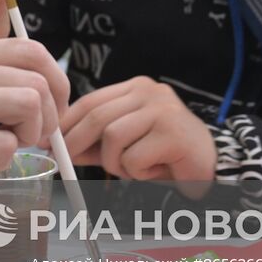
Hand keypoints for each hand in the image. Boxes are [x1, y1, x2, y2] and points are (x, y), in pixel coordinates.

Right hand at [0, 37, 69, 198]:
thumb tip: (37, 97)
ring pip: (29, 105)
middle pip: (39, 79)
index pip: (32, 49)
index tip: (52, 109)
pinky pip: (5, 146)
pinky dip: (2, 160)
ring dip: (28, 136)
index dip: (56, 80)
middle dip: (49, 115)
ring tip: (2, 148)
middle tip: (33, 138)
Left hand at [60, 77, 217, 182]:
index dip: (66, 123)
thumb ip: (95, 144)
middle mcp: (150, 92)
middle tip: (67, 163)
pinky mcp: (173, 133)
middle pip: (97, 116)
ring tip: (135, 169)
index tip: (49, 141)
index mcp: (136, 89)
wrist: (212, 167)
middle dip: (76, 143)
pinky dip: (138, 172)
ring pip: (113, 138)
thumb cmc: (165, 156)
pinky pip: (134, 158)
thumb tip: (60, 148)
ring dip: (116, 164)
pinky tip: (155, 171)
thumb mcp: (125, 147)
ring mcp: (163, 110)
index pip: (90, 101)